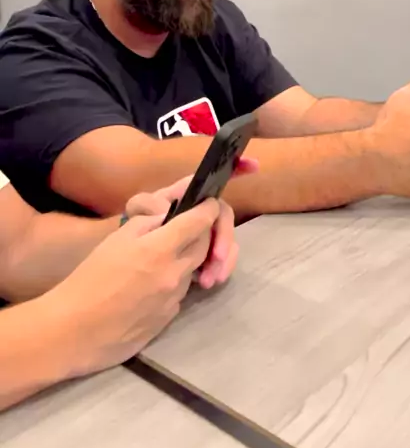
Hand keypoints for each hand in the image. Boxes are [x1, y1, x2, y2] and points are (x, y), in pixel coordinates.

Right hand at [48, 199, 221, 376]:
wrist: (75, 329)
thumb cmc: (90, 278)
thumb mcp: (116, 239)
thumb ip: (147, 224)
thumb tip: (168, 218)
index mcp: (160, 249)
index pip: (199, 222)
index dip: (207, 209)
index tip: (208, 204)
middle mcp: (175, 273)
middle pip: (204, 246)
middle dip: (202, 234)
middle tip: (187, 229)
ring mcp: (174, 299)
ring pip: (193, 270)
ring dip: (186, 260)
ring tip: (162, 258)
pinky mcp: (169, 319)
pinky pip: (180, 293)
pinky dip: (174, 283)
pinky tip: (152, 285)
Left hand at [125, 156, 257, 288]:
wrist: (118, 279)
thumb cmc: (125, 238)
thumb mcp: (133, 218)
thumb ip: (148, 206)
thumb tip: (166, 208)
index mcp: (180, 199)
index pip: (207, 183)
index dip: (233, 169)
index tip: (253, 165)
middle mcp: (195, 215)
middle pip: (221, 216)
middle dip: (225, 235)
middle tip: (216, 259)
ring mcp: (200, 237)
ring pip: (224, 240)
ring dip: (223, 257)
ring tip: (209, 280)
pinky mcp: (200, 260)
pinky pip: (219, 260)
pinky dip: (219, 268)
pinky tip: (209, 281)